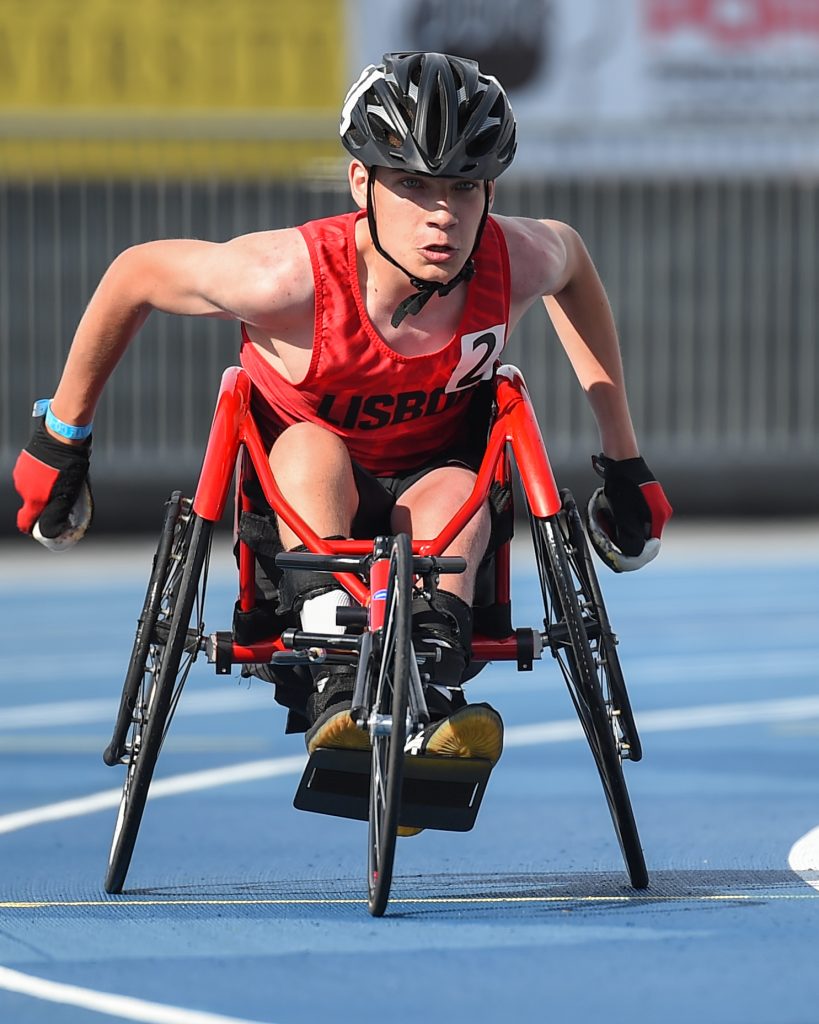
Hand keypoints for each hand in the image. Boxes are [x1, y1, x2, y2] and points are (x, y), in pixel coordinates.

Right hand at [13, 418, 93, 550]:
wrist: (61, 437)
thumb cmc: (69, 467)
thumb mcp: (69, 493)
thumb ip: (59, 511)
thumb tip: (54, 527)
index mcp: (34, 499)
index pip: (25, 522)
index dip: (32, 527)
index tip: (41, 527)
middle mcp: (23, 488)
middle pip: (31, 503)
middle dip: (44, 502)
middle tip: (60, 494)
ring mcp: (21, 474)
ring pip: (31, 488)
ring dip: (41, 487)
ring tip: (57, 478)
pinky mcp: (22, 462)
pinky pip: (29, 475)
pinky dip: (38, 476)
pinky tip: (51, 469)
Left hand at [586, 453, 671, 571]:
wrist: (621, 460)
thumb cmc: (623, 484)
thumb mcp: (625, 514)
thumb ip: (630, 535)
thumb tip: (632, 554)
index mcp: (659, 516)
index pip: (650, 546)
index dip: (635, 553)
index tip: (620, 554)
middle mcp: (659, 512)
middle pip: (643, 537)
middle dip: (624, 538)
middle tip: (607, 533)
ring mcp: (652, 505)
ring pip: (636, 527)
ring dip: (620, 527)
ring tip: (606, 518)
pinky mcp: (644, 500)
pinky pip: (632, 517)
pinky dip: (620, 518)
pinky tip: (608, 511)